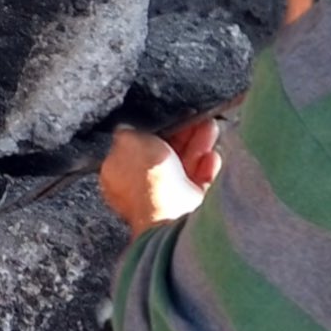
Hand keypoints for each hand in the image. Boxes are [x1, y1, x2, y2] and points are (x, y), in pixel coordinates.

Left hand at [102, 120, 221, 234]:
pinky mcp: (191, 204)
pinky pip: (200, 181)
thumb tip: (126, 127)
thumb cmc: (147, 178)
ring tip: (210, 126)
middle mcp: (141, 186)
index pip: (134, 147)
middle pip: (164, 154)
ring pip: (185, 164)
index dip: (152, 130)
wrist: (173, 213)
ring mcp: (167, 197)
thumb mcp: (129, 141)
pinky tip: (212, 154)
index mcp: (118, 174)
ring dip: (198, 144)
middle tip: (195, 117)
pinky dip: (207, 166)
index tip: (166, 118)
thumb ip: (126, 132)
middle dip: (181, 134)